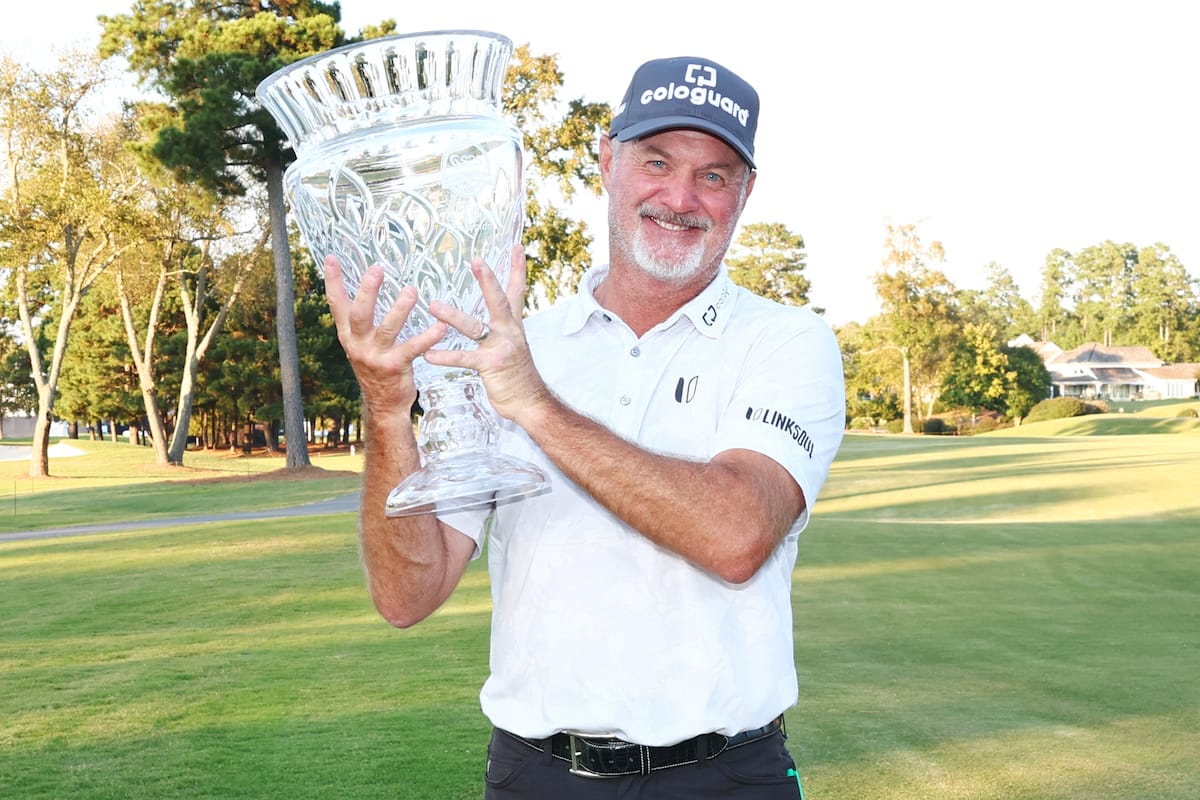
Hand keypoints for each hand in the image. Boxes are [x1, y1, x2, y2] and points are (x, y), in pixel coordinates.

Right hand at [323, 255, 448, 416]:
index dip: (333, 281)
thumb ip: (358, 322)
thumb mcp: (360, 344)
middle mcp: (358, 344)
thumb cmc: (376, 368)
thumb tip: (361, 289)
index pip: (337, 304)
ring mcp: (376, 357)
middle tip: (377, 269)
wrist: (383, 406)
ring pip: (387, 329)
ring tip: (412, 291)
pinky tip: (441, 327)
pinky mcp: (396, 367)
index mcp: (348, 335)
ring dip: (400, 309)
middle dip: (367, 291)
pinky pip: (413, 348)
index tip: (332, 257)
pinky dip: (428, 337)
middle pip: (359, 313)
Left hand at [423, 246, 551, 424]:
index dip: (517, 268)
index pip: (516, 291)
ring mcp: (501, 348)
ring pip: (475, 327)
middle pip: (500, 300)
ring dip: (452, 316)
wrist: (530, 403)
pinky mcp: (491, 366)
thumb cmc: (517, 376)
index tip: (517, 246)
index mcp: (513, 325)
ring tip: (433, 306)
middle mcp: (510, 332)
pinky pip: (465, 358)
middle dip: (488, 280)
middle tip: (477, 260)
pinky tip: (429, 355)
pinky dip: (446, 356)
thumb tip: (494, 320)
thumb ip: (503, 331)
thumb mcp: (513, 347)